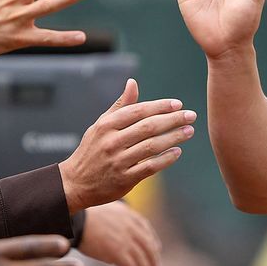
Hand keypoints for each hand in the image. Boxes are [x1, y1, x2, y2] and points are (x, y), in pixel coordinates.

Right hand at [60, 79, 194, 213]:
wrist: (75, 183)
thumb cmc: (92, 149)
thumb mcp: (101, 125)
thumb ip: (120, 106)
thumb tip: (133, 82)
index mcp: (106, 125)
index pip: (138, 111)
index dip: (160, 106)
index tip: (178, 104)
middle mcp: (112, 142)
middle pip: (148, 127)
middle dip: (173, 120)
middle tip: (191, 116)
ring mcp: (118, 161)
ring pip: (151, 146)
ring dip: (173, 138)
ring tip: (189, 131)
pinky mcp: (124, 179)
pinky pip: (150, 167)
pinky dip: (165, 159)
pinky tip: (177, 152)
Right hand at [79, 202, 161, 265]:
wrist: (75, 220)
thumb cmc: (84, 216)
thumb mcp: (107, 210)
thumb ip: (118, 220)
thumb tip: (120, 237)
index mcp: (129, 215)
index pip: (146, 229)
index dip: (153, 241)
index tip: (156, 249)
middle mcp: (131, 227)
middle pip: (148, 246)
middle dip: (153, 259)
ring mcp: (125, 240)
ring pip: (141, 259)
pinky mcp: (117, 252)